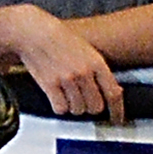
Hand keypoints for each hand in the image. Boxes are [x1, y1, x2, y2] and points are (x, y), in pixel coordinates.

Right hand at [0, 6, 125, 120]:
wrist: (35, 33)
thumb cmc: (61, 41)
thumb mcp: (88, 51)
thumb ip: (101, 72)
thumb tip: (115, 92)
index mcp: (97, 63)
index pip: (113, 94)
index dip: (117, 111)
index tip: (117, 120)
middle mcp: (84, 72)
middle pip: (96, 107)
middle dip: (91, 107)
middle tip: (85, 100)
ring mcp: (67, 79)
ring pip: (78, 110)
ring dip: (74, 107)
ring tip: (68, 94)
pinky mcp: (50, 85)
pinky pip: (61, 108)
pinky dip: (60, 106)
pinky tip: (58, 96)